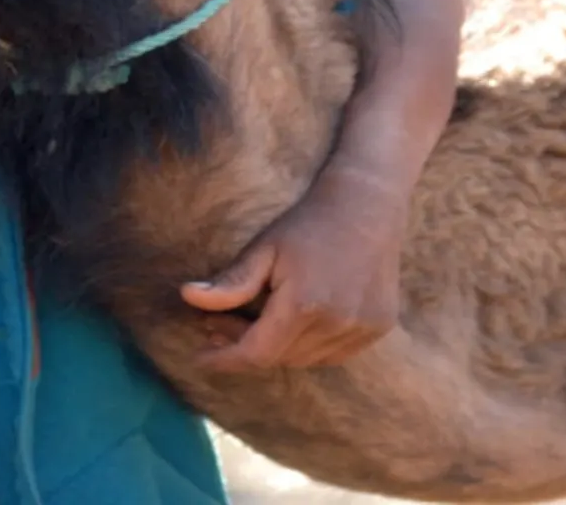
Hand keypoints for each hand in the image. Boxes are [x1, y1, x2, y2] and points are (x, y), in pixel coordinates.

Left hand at [180, 164, 407, 373]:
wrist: (367, 205)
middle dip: (243, 347)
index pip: (257, 353)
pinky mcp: (378, 328)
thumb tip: (188, 298)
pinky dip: (307, 347)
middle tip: (215, 325)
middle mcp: (337, 325)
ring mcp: (362, 330)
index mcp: (305, 306)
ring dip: (276, 349)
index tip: (200, 358)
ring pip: (306, 359)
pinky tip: (290, 325)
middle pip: (279, 357)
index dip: (226, 360)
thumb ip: (231, 282)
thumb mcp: (264, 249)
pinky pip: (332, 353)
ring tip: (250, 324)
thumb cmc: (307, 223)